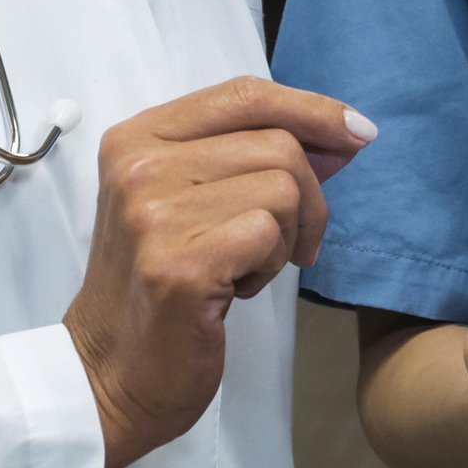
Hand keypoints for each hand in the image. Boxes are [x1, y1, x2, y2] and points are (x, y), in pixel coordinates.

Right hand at [66, 76, 376, 467]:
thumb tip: (344, 134)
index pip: (245, 93)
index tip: (357, 132)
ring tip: (245, 269)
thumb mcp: (196, 201)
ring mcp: (153, 214)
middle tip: (287, 246)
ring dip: (286, 237)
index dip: (311, 108)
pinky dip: (271, 266)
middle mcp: (139, 165)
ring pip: (283, 188)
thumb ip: (257, 158)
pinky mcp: (179, 265)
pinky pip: (271, 234)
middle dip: (309, 198)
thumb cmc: (161, 285)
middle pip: (277, 143)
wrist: (110, 373)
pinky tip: (235, 290)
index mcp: (138, 137)